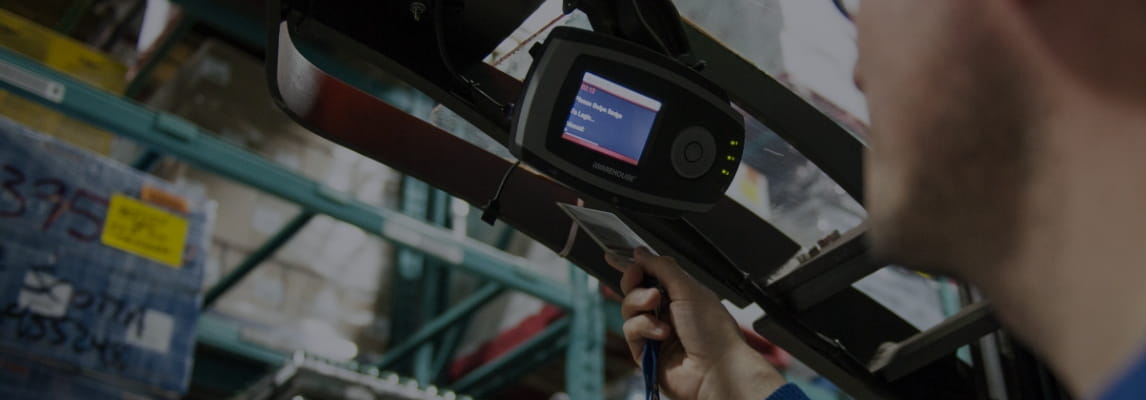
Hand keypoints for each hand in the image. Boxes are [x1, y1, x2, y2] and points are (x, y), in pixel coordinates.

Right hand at [606, 248, 786, 399]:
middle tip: (636, 276)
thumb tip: (641, 252)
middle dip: (633, 282)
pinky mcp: (645, 352)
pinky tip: (661, 333)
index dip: (634, 266)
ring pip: (629, 309)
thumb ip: (662, 268)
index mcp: (681, 294)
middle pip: (634, 290)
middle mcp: (667, 312)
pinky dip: (644, 327)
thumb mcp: (689, 289)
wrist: (717, 369)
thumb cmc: (714, 332)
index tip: (614, 256)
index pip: (651, 275)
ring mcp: (655, 332)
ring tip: (655, 305)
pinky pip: (631, 330)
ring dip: (640, 303)